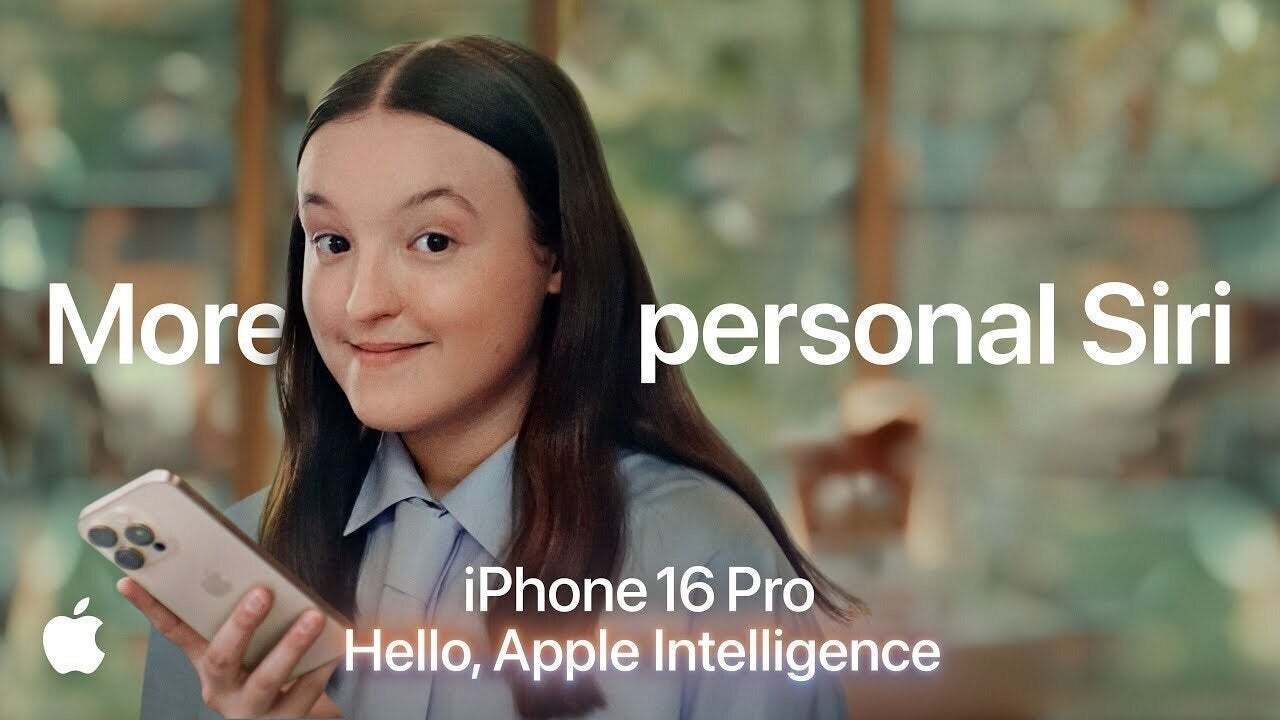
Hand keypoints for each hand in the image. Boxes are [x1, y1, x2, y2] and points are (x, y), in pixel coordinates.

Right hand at [118, 577, 341, 717]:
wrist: (285, 718)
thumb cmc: (268, 670)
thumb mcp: (250, 647)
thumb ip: (245, 616)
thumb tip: (258, 571)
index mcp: (207, 664)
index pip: (173, 632)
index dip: (151, 606)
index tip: (130, 577)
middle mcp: (222, 690)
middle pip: (222, 659)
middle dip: (241, 625)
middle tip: (263, 593)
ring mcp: (251, 711)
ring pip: (266, 681)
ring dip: (291, 646)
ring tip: (314, 617)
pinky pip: (304, 695)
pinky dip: (322, 669)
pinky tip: (338, 645)